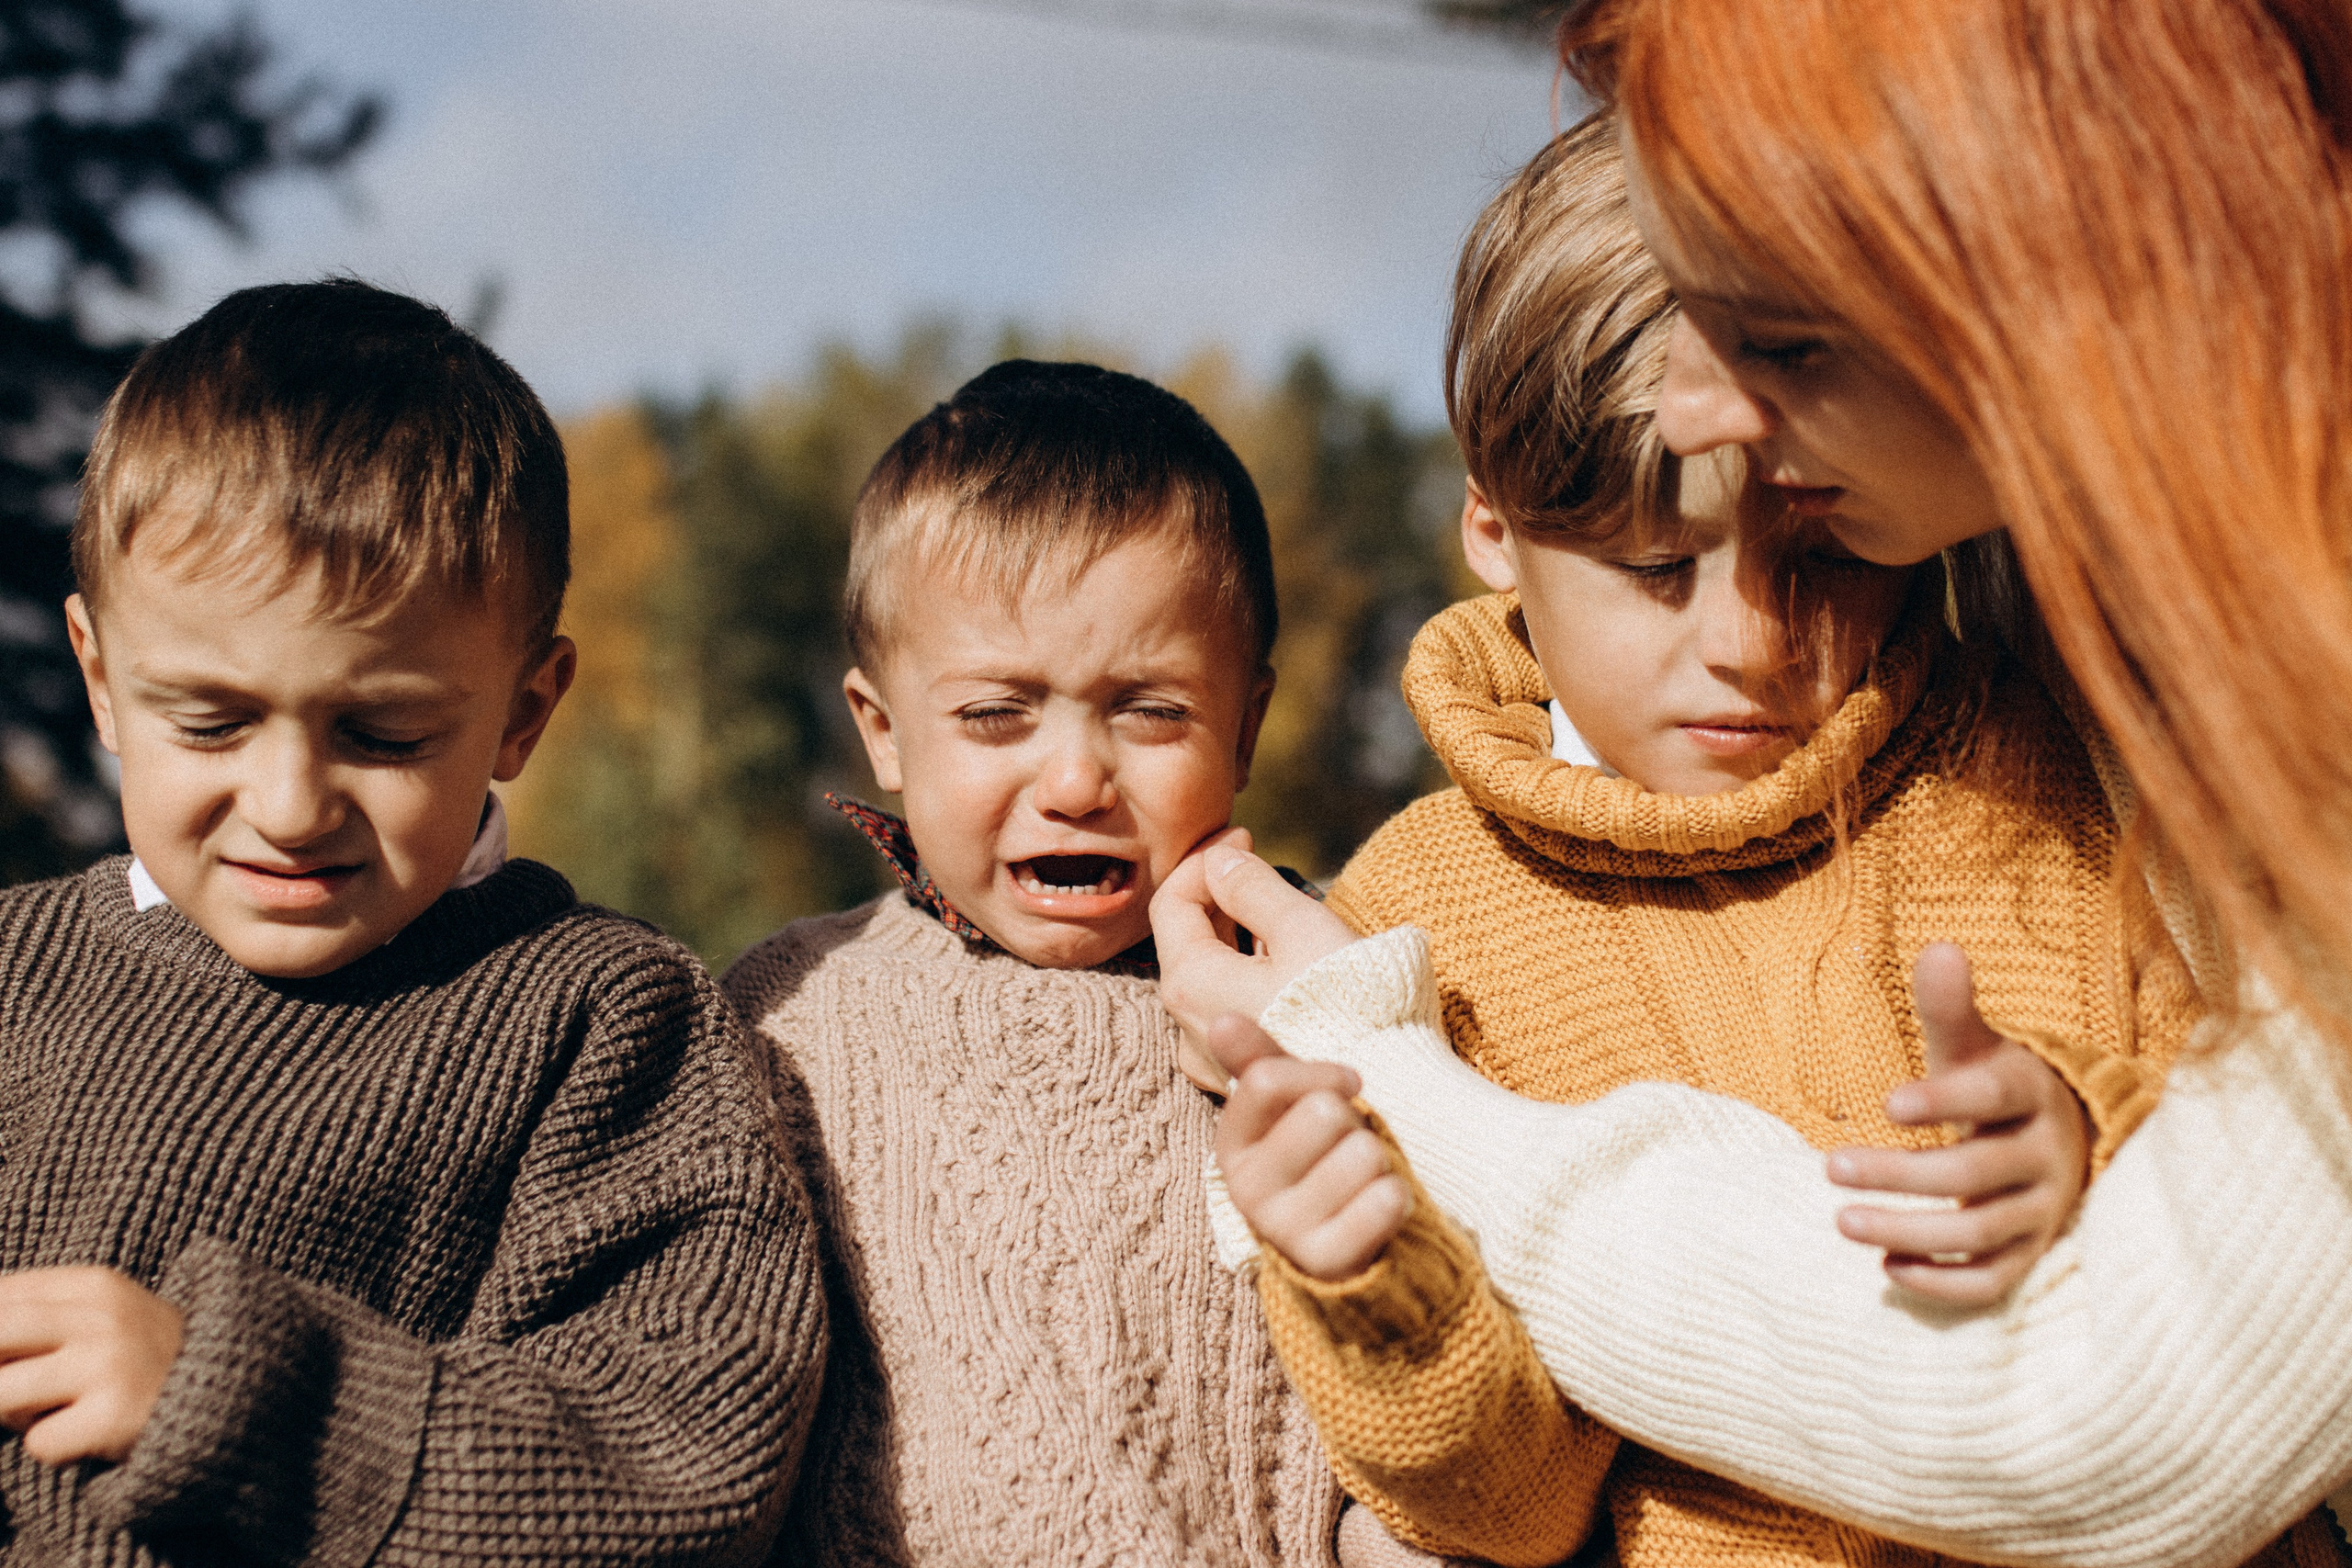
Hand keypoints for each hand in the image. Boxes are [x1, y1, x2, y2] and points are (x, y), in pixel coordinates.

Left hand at [0, 1266, 184, 1463]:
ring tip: (46, 1410)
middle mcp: (103, 1319)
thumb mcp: (106, 1311)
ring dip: (11, 1412)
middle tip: (14, 1385)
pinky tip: (85, 1431)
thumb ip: (42, 1312)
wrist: (235, 1389)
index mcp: (96, 1285)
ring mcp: (109, 1367)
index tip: (10, 1354)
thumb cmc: (146, 1353)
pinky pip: (39, 1443)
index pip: (3, 1296)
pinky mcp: (113, 1418)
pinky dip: (53, 1445)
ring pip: (1, 1395)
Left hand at [1151, 828, 1358, 1090]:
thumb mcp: (1302, 929)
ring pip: (1212, 977)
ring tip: (1281, 909)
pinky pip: (1234, 1011)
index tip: (1246, 836)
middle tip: (1258, 861)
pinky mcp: (1244, 1077)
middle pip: (1188, 941)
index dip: (1205, 859)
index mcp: (1190, 984)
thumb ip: (1253, 888)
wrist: (1387, 1095)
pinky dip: (1251, 974)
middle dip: (1220, 894)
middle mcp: (1188, 1027)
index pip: (1172, 902)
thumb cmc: (1347, 1008)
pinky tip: (1290, 963)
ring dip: (1238, 934)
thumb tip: (1219, 861)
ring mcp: (1214, 1058)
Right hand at [1207, 1013, 1413, 1281]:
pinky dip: (1396, 1195)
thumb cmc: (1320, 1154)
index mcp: (1231, 1145)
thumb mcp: (1289, 1106)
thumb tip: (1223, 1020)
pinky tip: (1378, 1206)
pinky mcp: (1327, 1262)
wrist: (1350, 1236)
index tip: (1348, 1085)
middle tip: (1346, 1146)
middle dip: (1353, 1120)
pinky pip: (1384, 1202)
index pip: (1266, 1080)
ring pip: (1363, 1153)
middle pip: (1323, 1112)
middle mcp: (1246, 1190)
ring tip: (1361, 1179)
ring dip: (1378, 1159)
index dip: (1322, 1074)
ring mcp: (1284, 1230)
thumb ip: (1258, 1061)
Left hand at [1826, 944, 2091, 1306]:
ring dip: (1909, 1230)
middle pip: (1974, 1172)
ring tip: (1840, 1219)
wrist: (2060, 1140)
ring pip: (1979, 1233)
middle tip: (1829, 1166)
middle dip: (1901, 1174)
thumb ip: (1949, 1006)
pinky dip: (1942, 1284)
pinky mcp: (2031, 1254)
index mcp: (2029, 1094)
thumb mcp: (1974, 1046)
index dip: (1943, 1100)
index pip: (1991, 1098)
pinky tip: (1886, 1267)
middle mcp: (2045, 1157)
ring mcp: (2041, 1212)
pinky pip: (1993, 1281)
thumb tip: (1938, 947)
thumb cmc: (1996, 1088)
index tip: (1885, 1103)